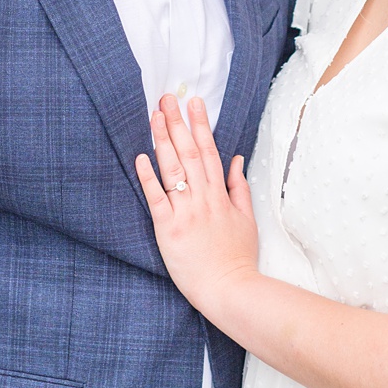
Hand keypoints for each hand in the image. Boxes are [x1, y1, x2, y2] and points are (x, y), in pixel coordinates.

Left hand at [134, 93, 259, 317]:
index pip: (209, 151)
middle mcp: (203, 198)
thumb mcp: (246, 219)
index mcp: (221, 195)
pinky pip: (157, 199)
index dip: (201, 125)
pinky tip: (141, 158)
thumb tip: (237, 161)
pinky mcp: (169, 230)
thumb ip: (239, 188)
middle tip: (167, 98)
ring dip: (162, 141)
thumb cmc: (237, 257)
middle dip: (178, 123)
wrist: (229, 288)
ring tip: (154, 117)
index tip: (194, 102)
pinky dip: (149, 178)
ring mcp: (186, 213)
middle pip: (189, 153)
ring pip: (173, 170)